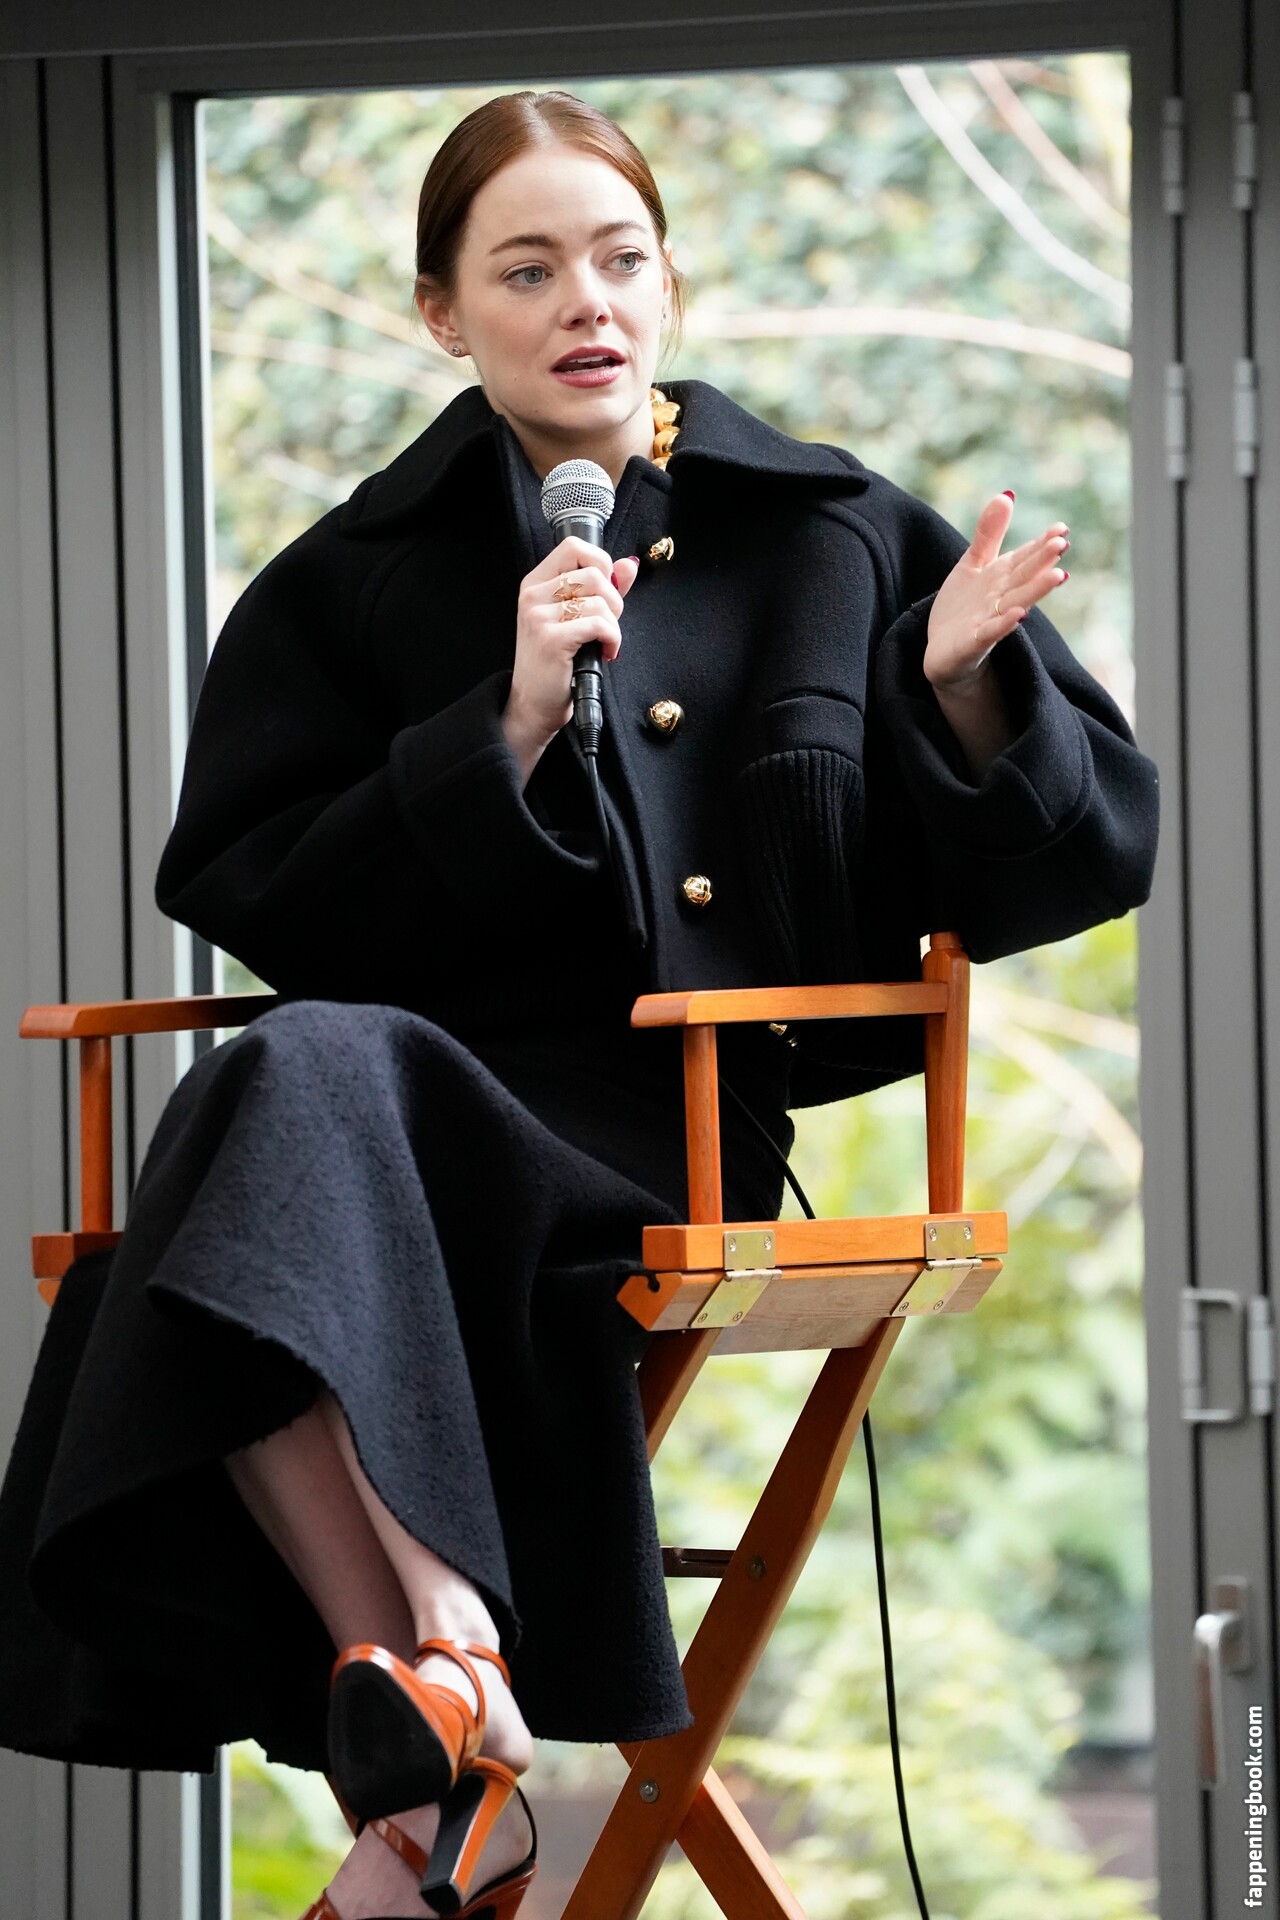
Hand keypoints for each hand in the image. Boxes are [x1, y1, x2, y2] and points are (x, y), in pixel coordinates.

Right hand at [502, 536, 641, 785]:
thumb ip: (603, 589)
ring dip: (614, 625)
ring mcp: (539, 615)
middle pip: (594, 572)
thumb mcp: (576, 619)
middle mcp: (533, 594)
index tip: (606, 591)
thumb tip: (628, 565)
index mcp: (536, 583)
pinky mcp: (551, 638)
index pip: (574, 547)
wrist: (535, 705)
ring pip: (601, 600)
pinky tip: (605, 654)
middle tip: (608, 625)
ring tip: (604, 643)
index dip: (600, 563)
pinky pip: (600, 624)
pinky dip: (613, 639)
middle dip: (614, 601)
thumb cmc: (556, 663)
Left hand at [923, 494, 1068, 689]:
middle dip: (1043, 562)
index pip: (1025, 558)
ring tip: (1057, 576)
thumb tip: (1007, 494)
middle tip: (1063, 544)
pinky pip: (989, 633)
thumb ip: (990, 533)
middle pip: (1024, 577)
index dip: (1041, 544)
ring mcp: (989, 622)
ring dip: (1035, 590)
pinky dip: (1004, 625)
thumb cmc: (963, 607)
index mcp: (1002, 578)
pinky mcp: (972, 644)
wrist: (943, 651)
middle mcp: (1001, 599)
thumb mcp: (973, 565)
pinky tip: (1019, 615)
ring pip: (1016, 603)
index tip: (1062, 529)